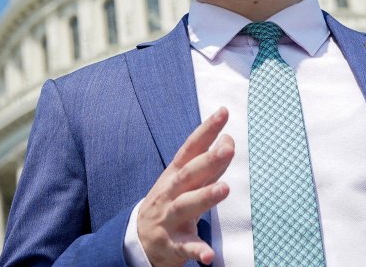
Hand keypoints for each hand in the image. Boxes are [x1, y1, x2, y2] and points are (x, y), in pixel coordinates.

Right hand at [137, 107, 234, 266]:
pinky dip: (196, 250)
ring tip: (224, 189)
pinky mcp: (171, 245)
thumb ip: (207, 165)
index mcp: (174, 175)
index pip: (190, 148)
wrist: (137, 240)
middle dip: (208, 161)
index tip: (223, 113)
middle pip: (188, 174)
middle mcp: (169, 193)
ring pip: (185, 206)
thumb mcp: (182, 182)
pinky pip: (185, 248)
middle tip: (228, 147)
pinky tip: (209, 255)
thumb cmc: (168, 204)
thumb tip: (228, 141)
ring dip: (204, 197)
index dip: (206, 130)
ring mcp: (168, 219)